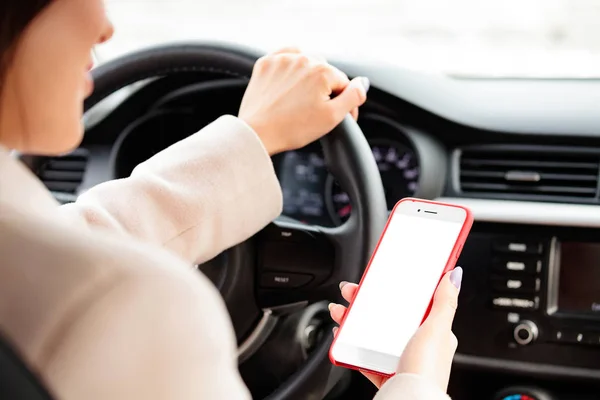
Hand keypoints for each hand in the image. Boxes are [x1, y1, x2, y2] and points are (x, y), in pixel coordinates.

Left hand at [239, 47, 369, 154]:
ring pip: (306, 63)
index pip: (344, 84)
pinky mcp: (266, 63)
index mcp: (323, 71)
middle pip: (325, 72)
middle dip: (326, 90)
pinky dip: (291, 66)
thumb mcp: (332, 117)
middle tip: (317, 111)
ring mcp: (283, 59)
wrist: (257, 133)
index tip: (339, 118)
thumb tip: (363, 84)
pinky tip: (290, 82)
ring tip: (301, 100)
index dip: (344, 103)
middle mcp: (304, 59)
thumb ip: (352, 97)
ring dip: (308, 78)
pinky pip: (285, 57)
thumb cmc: (293, 129)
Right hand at [329, 267, 462, 390]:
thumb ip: (445, 303)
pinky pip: (363, 355)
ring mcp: (398, 359)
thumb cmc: (427, 370)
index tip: (378, 279)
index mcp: (432, 333)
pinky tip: (342, 336)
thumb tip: (454, 276)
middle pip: (386, 316)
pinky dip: (350, 345)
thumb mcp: (437, 329)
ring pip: (371, 334)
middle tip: (351, 292)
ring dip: (353, 320)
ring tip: (340, 312)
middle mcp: (416, 346)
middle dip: (365, 302)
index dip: (394, 289)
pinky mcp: (383, 373)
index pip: (411, 303)